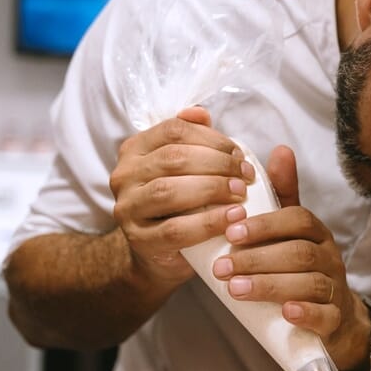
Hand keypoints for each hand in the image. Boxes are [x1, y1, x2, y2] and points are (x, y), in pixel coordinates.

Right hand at [110, 106, 253, 288]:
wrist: (158, 257)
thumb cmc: (179, 207)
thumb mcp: (186, 171)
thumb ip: (194, 140)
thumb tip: (200, 112)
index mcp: (136, 150)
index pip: (174, 130)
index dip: (212, 139)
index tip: (240, 153)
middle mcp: (125, 175)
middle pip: (174, 158)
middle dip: (217, 164)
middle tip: (246, 174)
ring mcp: (128, 209)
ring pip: (170, 191)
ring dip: (213, 189)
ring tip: (241, 193)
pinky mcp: (140, 241)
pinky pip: (176, 230)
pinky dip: (209, 222)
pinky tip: (233, 218)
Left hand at [211, 146, 370, 369]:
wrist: (333, 317)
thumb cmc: (301, 268)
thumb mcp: (291, 231)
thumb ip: (282, 196)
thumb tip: (279, 149)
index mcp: (316, 233)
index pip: (297, 220)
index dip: (265, 225)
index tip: (231, 232)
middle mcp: (330, 257)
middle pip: (299, 253)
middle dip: (257, 259)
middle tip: (221, 267)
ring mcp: (335, 289)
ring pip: (309, 283)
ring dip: (270, 285)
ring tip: (235, 290)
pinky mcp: (335, 319)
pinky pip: (326, 315)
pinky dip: (306, 313)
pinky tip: (285, 313)